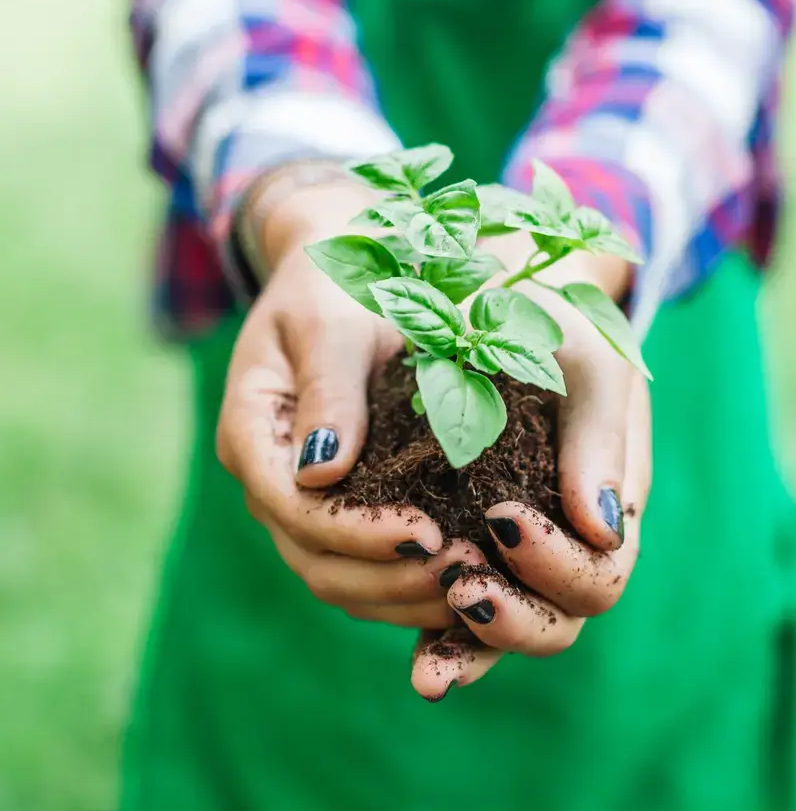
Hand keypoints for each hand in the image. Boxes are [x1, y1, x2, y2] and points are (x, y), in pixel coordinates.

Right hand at [217, 170, 486, 627]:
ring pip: (336, 576)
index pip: (294, 506)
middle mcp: (269, 475)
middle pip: (312, 557)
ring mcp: (298, 496)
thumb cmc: (338, 283)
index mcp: (252, 429)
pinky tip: (462, 580)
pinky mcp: (337, 503)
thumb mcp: (333, 321)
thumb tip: (320, 472)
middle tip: (463, 573)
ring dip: (399, 593)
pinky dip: (405, 583)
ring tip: (471, 587)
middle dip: (386, 576)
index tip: (430, 533)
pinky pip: (361, 564)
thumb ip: (328, 389)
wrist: (344, 273)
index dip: (358, 532)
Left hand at [412, 236, 651, 699]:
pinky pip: (463, 607)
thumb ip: (600, 434)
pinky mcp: (471, 543)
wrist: (497, 297)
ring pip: (510, 626)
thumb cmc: (549, 320)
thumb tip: (601, 526)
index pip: (601, 569)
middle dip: (515, 617)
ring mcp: (519, 547)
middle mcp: (567, 536)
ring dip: (472, 648)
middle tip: (462, 587)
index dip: (558, 565)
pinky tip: (417, 660)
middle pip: (560, 618)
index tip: (502, 520)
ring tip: (428, 665)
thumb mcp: (584, 356)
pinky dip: (444, 638)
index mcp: (608, 497)